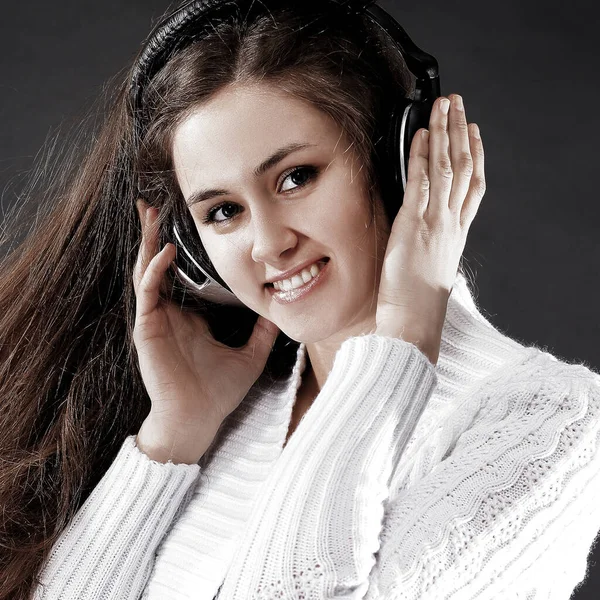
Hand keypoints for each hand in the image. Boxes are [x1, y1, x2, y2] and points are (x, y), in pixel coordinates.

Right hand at [133, 199, 279, 455]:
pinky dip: (154, 271)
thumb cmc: (218, 392)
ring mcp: (156, 321)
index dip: (177, 248)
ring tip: (149, 215)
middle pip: (156, 265)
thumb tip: (280, 312)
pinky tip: (164, 252)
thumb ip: (263, 333)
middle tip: (151, 206)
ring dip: (146, 243)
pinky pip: (148, 295)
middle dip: (152, 235)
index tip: (185, 225)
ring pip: (145, 272)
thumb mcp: (251, 355)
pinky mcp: (149, 331)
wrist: (198, 420)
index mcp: (188, 317)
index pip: (178, 274)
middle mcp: (169, 314)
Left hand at [374, 94, 485, 364]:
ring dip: (445, 132)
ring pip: (447, 167)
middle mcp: (452, 222)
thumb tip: (425, 236)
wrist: (414, 322)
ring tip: (445, 107)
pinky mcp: (414, 223)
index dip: (477, 156)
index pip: (473, 186)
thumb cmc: (419, 303)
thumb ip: (435, 245)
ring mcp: (435, 221)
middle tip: (460, 105)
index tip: (474, 134)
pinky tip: (422, 135)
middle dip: (462, 132)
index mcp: (458, 233)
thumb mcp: (434, 268)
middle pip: (465, 167)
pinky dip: (422, 155)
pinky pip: (421, 181)